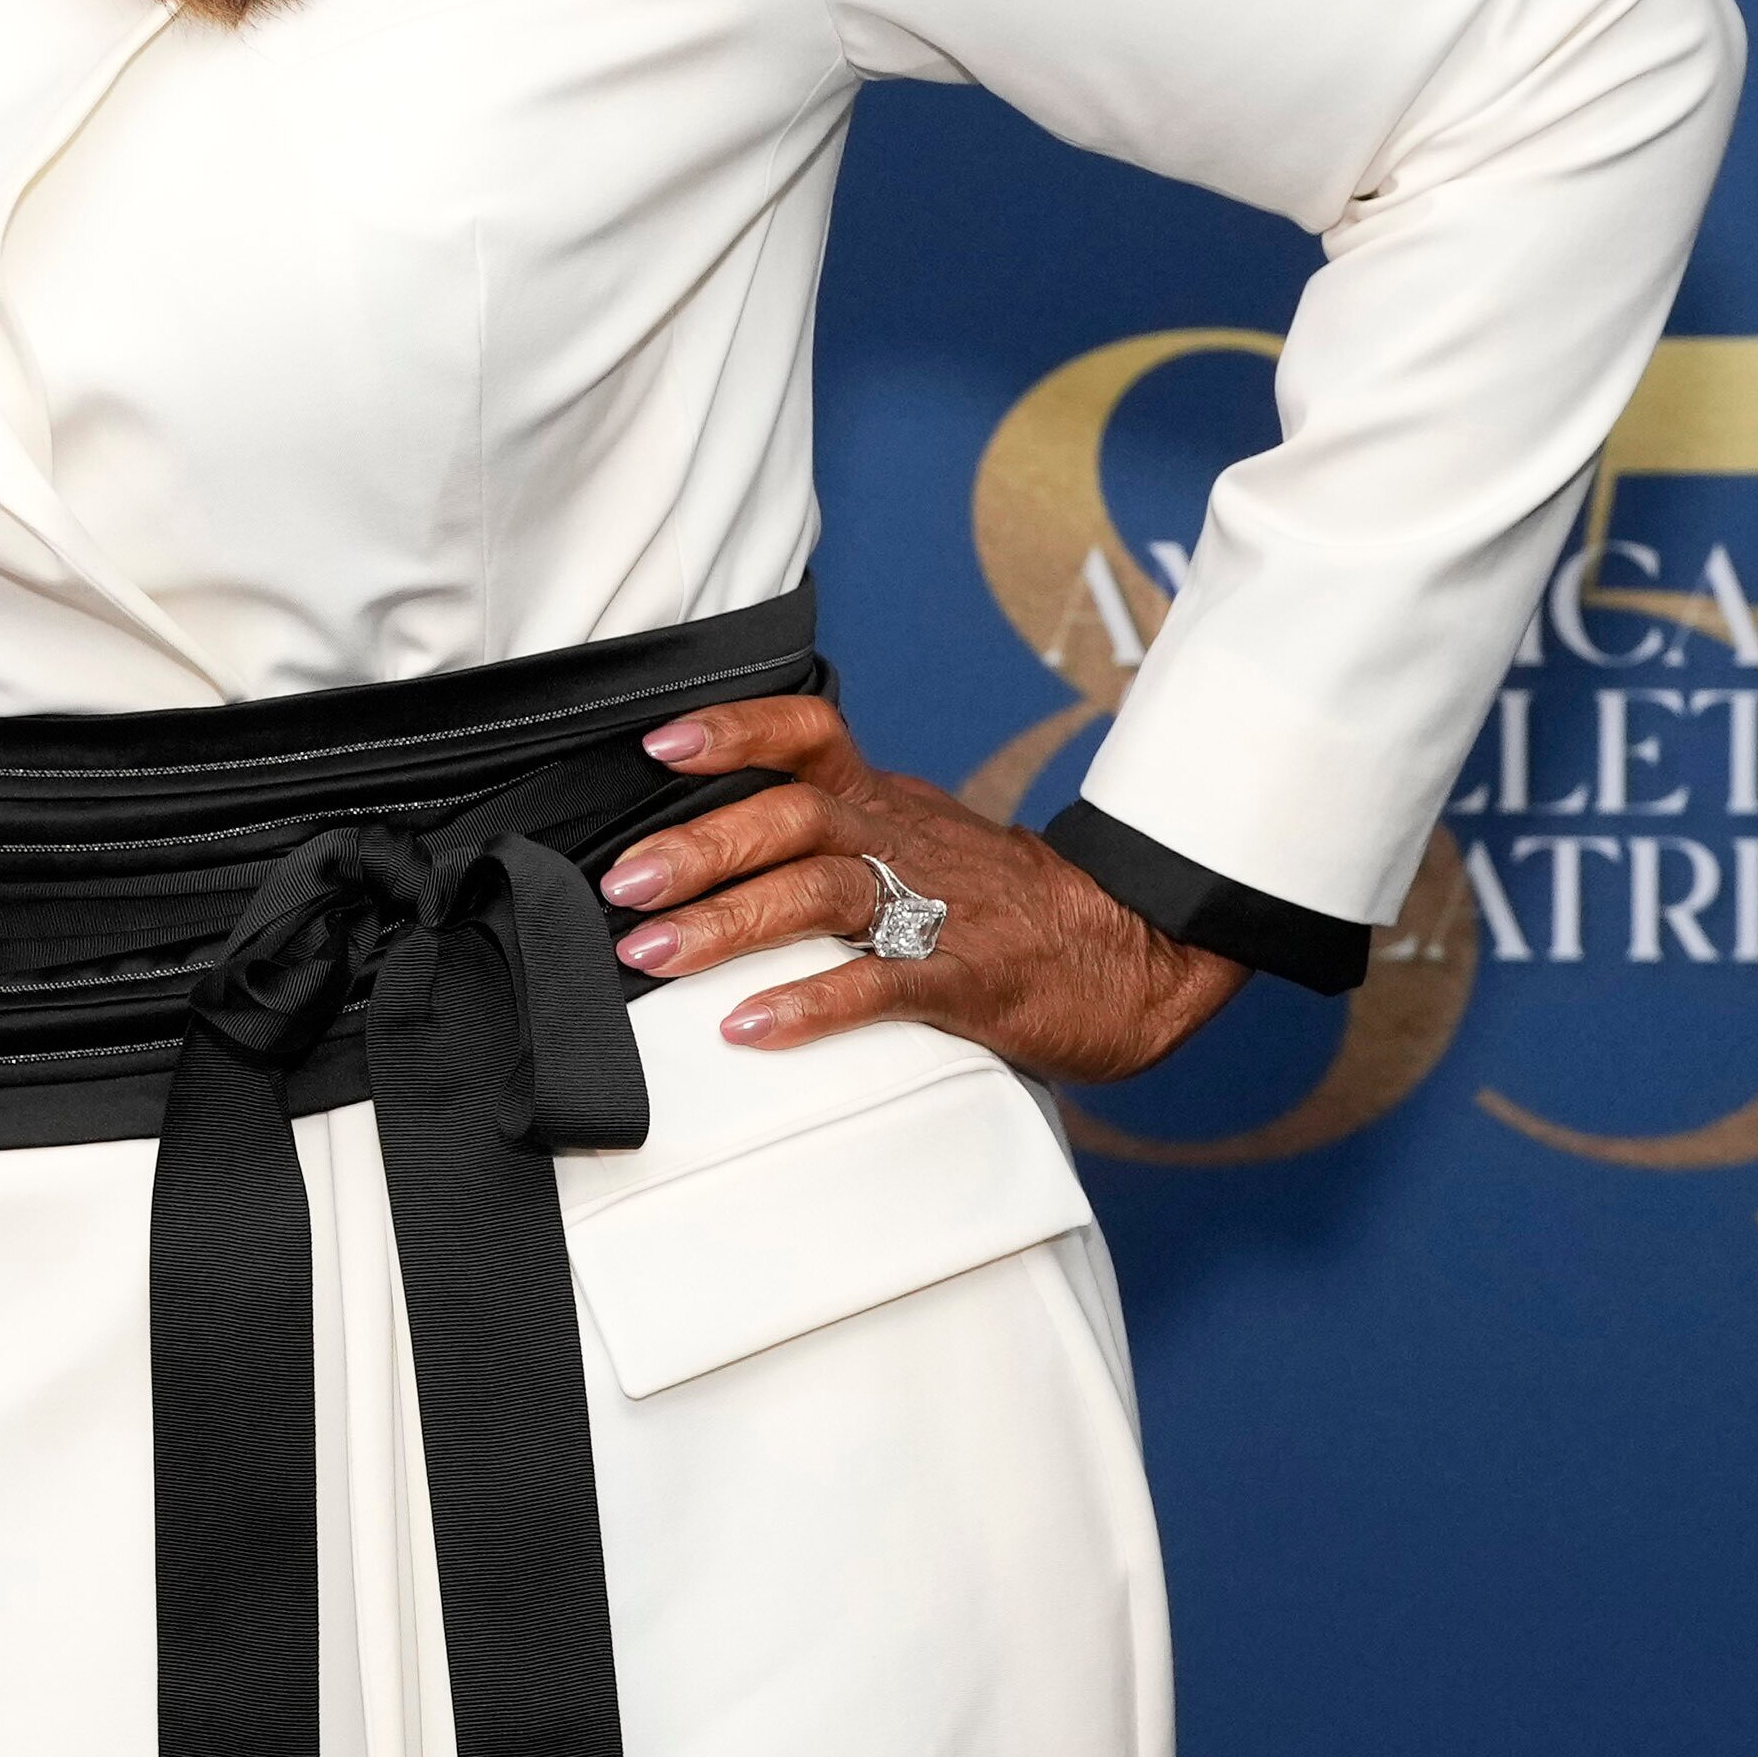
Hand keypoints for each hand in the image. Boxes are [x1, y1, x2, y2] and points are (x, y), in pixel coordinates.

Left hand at [599, 688, 1244, 1087]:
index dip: (734, 731)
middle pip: (791, 819)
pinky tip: (750, 1025)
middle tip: (624, 885)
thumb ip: (830, 835)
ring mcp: (934, 909)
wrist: (1133, 949)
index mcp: (884, 803)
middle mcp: (900, 841)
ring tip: (655, 953)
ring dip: (729, 922)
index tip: (660, 743)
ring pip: (821, 894)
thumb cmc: (1007, 902)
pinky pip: (880, 984)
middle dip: (699, 848)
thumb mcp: (916, 839)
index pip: (807, 736)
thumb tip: (712, 846)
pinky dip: (811, 1003)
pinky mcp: (965, 980)